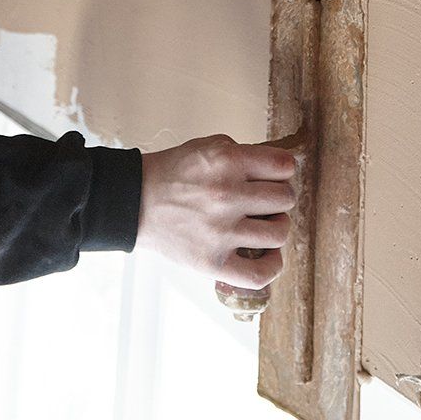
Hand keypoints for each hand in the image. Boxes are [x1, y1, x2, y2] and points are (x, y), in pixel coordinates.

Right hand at [137, 134, 298, 289]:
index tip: (275, 177)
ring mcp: (220, 232)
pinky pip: (261, 273)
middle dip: (279, 198)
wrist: (134, 202)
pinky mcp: (213, 263)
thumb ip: (244, 153)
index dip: (284, 171)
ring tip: (263, 224)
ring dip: (276, 227)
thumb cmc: (173, 174)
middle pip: (285, 198)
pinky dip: (273, 264)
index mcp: (226, 161)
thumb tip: (281, 168)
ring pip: (279, 232)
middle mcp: (226, 195)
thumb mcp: (207, 146)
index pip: (285, 166)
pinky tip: (267, 254)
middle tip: (265, 201)